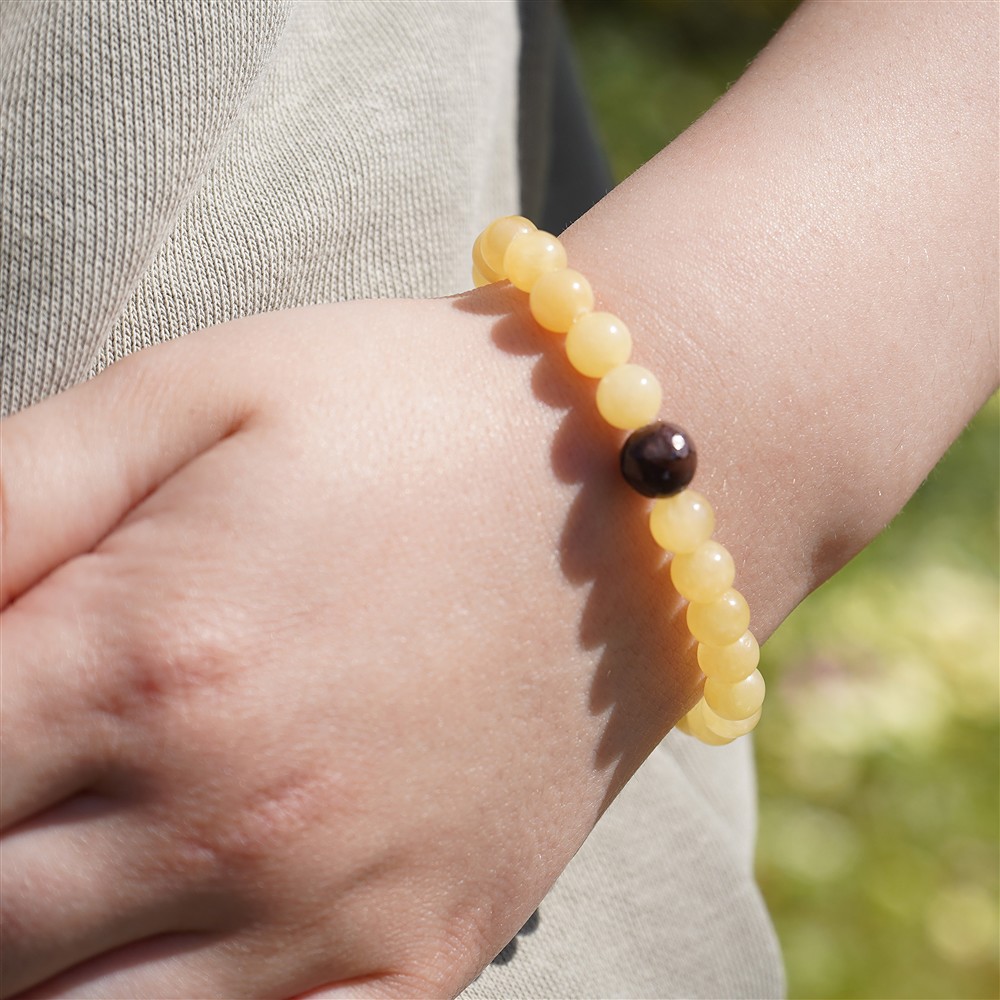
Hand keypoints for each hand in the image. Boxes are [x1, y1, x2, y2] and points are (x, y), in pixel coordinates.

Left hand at [1, 295, 697, 997]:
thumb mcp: (193, 394)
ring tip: (59, 880)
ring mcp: (338, 907)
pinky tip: (166, 961)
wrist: (621, 483)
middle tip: (19, 794)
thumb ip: (10, 495)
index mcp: (149, 657)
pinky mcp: (430, 949)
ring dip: (35, 966)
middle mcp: (232, 813)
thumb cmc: (405, 414)